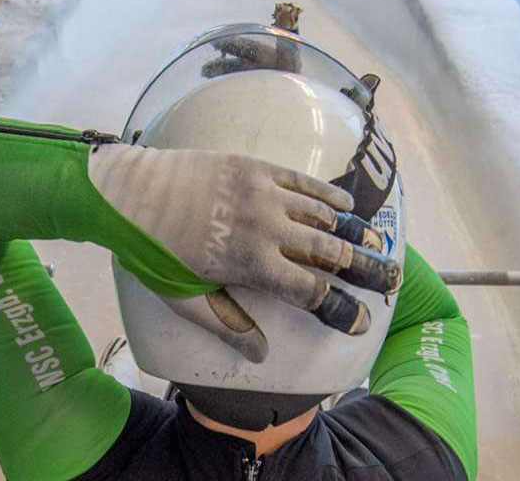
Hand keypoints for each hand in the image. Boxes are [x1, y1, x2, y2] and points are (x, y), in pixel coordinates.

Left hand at [89, 144, 399, 361]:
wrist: (127, 192)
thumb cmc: (150, 250)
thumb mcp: (184, 298)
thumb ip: (227, 324)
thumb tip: (261, 352)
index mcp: (252, 265)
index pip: (312, 291)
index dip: (343, 308)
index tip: (363, 318)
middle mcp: (267, 228)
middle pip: (331, 251)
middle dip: (366, 268)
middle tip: (391, 280)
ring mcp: (264, 193)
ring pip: (322, 214)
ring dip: (353, 230)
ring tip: (377, 243)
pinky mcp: (255, 168)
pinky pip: (303, 182)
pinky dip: (327, 194)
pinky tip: (344, 205)